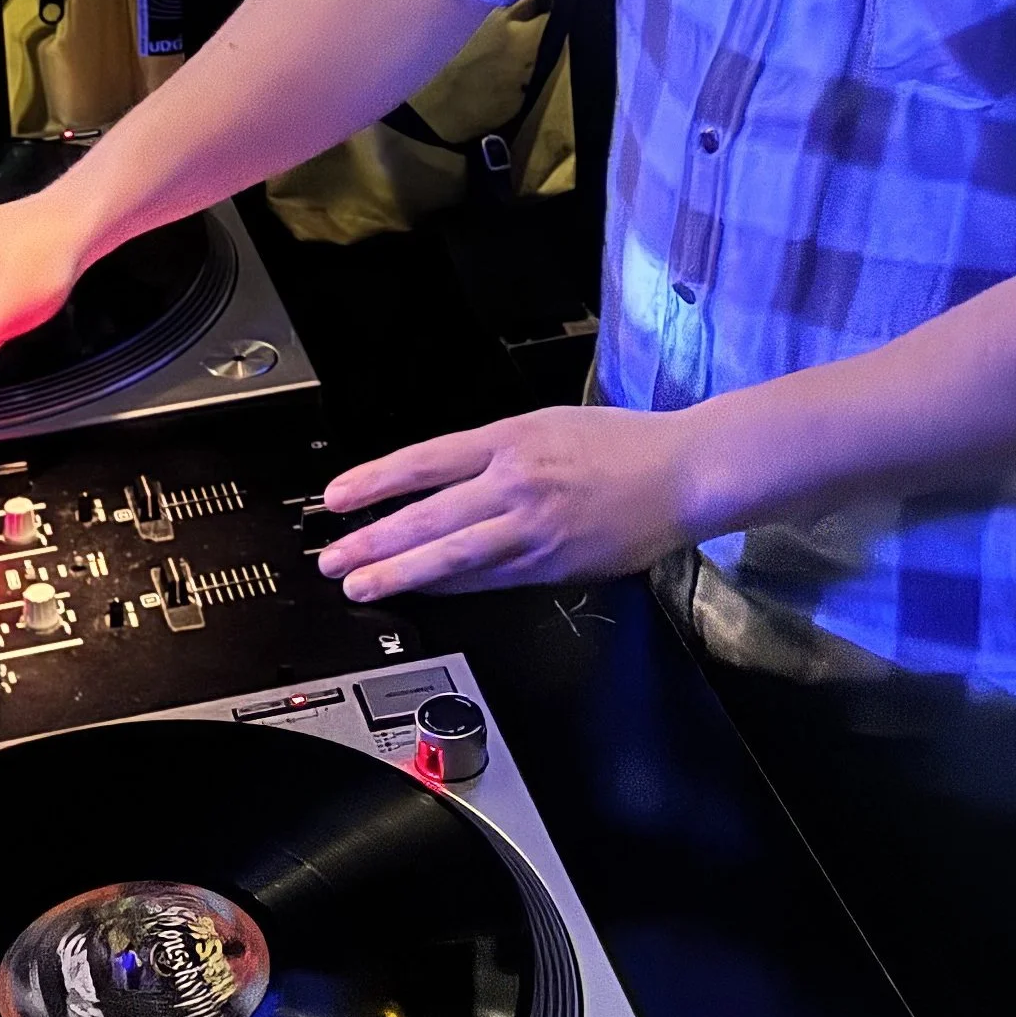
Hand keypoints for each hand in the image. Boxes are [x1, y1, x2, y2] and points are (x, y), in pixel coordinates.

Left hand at [316, 405, 704, 598]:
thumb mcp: (548, 425)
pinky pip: (489, 579)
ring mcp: (533, 528)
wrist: (682, 472)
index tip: (337, 498)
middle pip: (428, 515)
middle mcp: (516, 482)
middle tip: (333, 558)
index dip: (374, 482)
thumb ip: (496, 453)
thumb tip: (444, 482)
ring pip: (452, 555)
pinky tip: (422, 591)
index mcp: (511, 439)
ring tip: (361, 585)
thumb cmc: (621, 445)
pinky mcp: (552, 565)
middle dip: (373, 540)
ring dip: (400, 573)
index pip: (425, 461)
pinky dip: (450, 586)